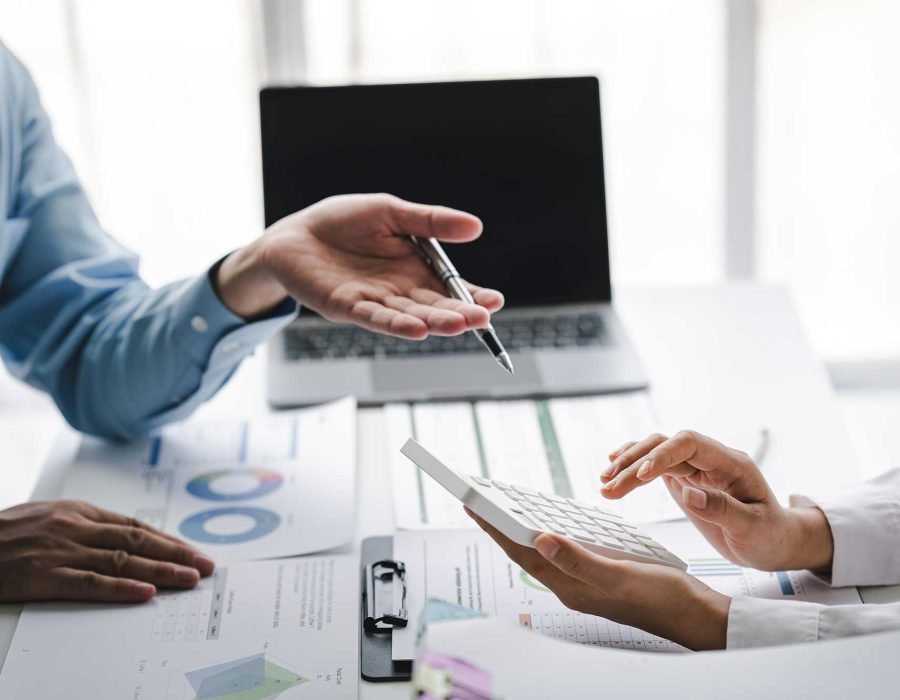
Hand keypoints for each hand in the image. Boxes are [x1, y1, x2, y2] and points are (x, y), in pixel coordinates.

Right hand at [0, 500, 214, 602]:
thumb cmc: (4, 534)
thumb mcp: (47, 518)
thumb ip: (83, 526)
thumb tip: (122, 540)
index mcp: (78, 511)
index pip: (134, 526)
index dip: (167, 539)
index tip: (192, 551)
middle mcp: (76, 527)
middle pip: (137, 541)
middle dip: (176, 553)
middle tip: (205, 565)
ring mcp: (60, 551)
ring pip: (122, 560)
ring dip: (161, 570)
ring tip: (189, 579)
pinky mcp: (43, 575)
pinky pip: (90, 583)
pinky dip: (121, 588)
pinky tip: (145, 593)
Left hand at [215, 193, 503, 337]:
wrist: (294, 233)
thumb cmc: (342, 222)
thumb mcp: (391, 212)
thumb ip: (430, 221)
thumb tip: (476, 226)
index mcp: (415, 268)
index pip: (450, 288)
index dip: (473, 295)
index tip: (495, 301)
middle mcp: (399, 290)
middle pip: (434, 306)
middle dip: (459, 313)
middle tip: (482, 319)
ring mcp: (375, 301)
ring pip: (410, 316)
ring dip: (435, 323)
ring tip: (459, 325)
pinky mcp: (347, 307)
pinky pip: (375, 318)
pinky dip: (397, 324)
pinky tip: (417, 330)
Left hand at [467, 509, 729, 649]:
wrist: (693, 613)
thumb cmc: (660, 598)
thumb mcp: (618, 575)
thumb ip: (579, 560)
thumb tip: (541, 539)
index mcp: (570, 585)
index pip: (522, 552)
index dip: (495, 528)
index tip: (472, 505)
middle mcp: (572, 584)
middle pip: (526, 550)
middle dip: (501, 526)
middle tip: (479, 502)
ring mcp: (585, 580)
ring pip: (544, 549)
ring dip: (523, 529)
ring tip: (504, 510)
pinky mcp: (600, 573)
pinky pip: (566, 550)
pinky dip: (552, 532)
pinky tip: (554, 522)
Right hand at [599, 430, 833, 571]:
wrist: (775, 542)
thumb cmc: (771, 535)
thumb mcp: (753, 528)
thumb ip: (722, 509)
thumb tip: (688, 493)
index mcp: (731, 463)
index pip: (689, 444)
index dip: (661, 455)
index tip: (640, 476)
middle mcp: (710, 459)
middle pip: (664, 445)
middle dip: (634, 463)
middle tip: (609, 487)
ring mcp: (695, 467)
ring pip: (654, 453)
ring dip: (627, 465)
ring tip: (604, 484)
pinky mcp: (684, 479)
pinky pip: (654, 465)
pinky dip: (631, 467)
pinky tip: (612, 471)